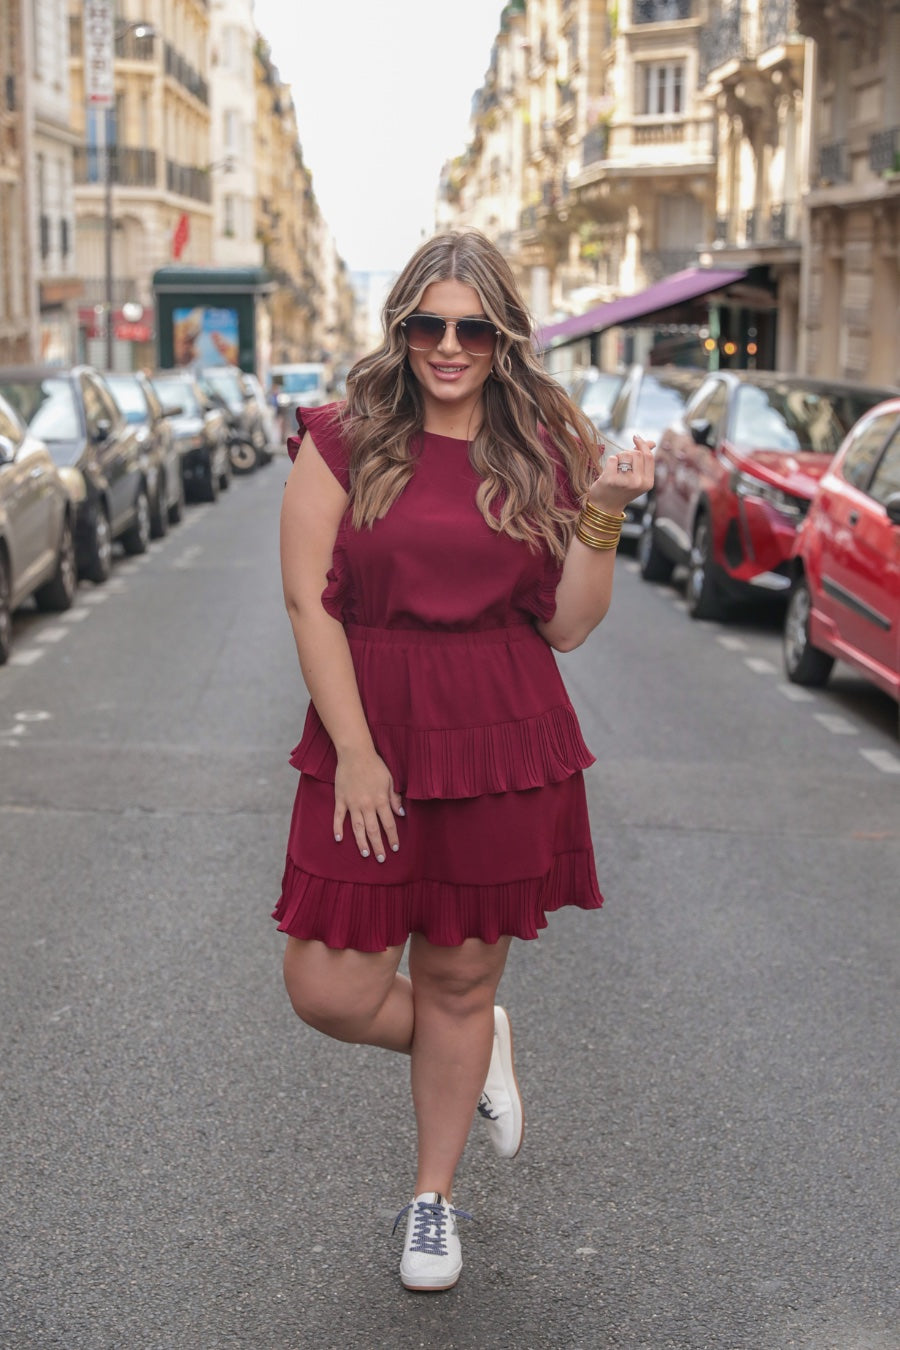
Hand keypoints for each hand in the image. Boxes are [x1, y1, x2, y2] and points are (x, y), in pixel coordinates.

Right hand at [333, 746, 403, 861]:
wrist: (355, 753)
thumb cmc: (375, 765)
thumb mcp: (390, 780)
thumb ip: (394, 798)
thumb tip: (401, 814)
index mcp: (381, 800)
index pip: (389, 824)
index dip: (393, 837)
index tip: (395, 848)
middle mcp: (367, 805)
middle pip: (374, 830)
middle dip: (378, 846)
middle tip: (382, 859)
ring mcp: (352, 803)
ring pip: (357, 828)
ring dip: (361, 842)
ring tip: (365, 854)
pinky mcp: (340, 799)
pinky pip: (338, 817)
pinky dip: (337, 828)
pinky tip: (339, 839)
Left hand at [588, 434, 654, 513]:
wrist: (605, 506)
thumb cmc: (621, 489)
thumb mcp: (637, 477)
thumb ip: (644, 460)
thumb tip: (652, 442)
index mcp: (648, 482)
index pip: (649, 457)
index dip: (643, 444)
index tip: (635, 437)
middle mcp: (638, 483)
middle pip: (636, 454)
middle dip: (627, 453)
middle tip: (621, 463)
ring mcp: (625, 482)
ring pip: (624, 455)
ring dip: (618, 457)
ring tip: (615, 469)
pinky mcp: (611, 480)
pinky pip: (612, 459)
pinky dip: (609, 462)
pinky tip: (608, 472)